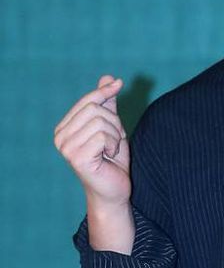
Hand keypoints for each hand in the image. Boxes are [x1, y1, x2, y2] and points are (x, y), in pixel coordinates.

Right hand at [54, 75, 130, 207]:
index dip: (104, 92)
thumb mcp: (112, 127)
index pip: (86, 101)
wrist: (115, 190)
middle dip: (114, 122)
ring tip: (111, 150)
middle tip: (115, 140)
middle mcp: (60, 137)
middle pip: (94, 109)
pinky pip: (102, 136)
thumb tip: (108, 77)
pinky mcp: (77, 158)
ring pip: (100, 121)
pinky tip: (109, 156)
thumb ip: (108, 104)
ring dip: (115, 135)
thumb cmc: (112, 160)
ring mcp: (66, 148)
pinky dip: (113, 144)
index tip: (119, 84)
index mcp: (64, 128)